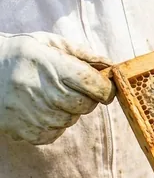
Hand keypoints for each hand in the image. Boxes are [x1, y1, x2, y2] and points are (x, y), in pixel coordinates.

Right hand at [0, 32, 114, 144]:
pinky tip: (39, 109)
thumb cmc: (20, 55)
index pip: (94, 84)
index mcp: (51, 66)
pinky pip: (54, 134)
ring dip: (68, 111)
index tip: (104, 85)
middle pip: (85, 105)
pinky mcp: (24, 131)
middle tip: (72, 89)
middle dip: (87, 98)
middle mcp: (42, 91)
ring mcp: (32, 114)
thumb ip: (82, 54)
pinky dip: (52, 124)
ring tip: (50, 96)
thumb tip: (110, 66)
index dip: (105, 87)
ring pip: (70, 120)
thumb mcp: (48, 44)